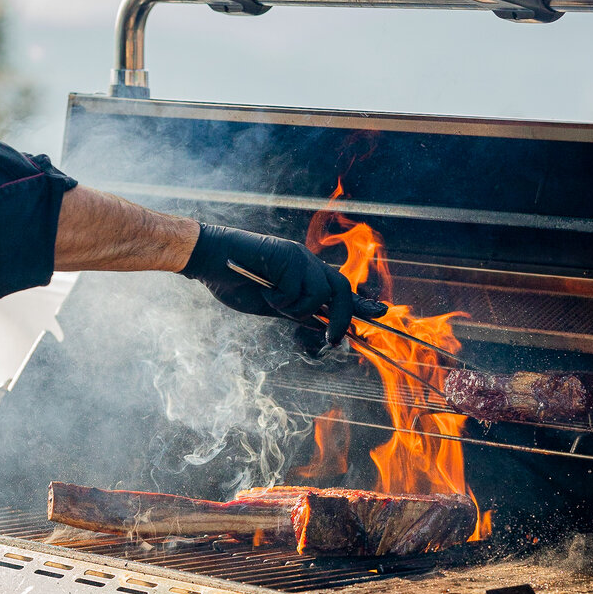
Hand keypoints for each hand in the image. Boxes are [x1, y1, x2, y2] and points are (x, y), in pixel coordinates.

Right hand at [181, 224, 386, 343]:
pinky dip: (281, 298)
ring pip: (320, 293)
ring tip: (274, 302)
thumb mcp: (271, 306)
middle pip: (341, 288)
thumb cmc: (235, 282)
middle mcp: (306, 262)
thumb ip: (295, 313)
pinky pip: (297, 289)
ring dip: (298, 308)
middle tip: (332, 340)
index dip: (361, 302)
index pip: (340, 288)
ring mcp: (298, 256)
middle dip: (342, 317)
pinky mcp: (288, 254)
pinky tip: (264, 289)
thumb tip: (320, 327)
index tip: (382, 312)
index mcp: (304, 274)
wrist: (210, 259)